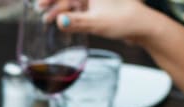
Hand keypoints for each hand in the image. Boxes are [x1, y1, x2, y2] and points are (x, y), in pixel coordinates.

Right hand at [39, 0, 158, 44]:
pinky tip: (61, 21)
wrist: (143, 27)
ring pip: (73, 1)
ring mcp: (97, 0)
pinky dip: (70, 14)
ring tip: (47, 20)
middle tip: (40, 10)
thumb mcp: (97, 23)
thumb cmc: (124, 20)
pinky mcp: (99, 7)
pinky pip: (80, 8)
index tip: (41, 3)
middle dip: (55, 1)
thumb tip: (60, 21)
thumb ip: (77, 22)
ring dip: (60, 9)